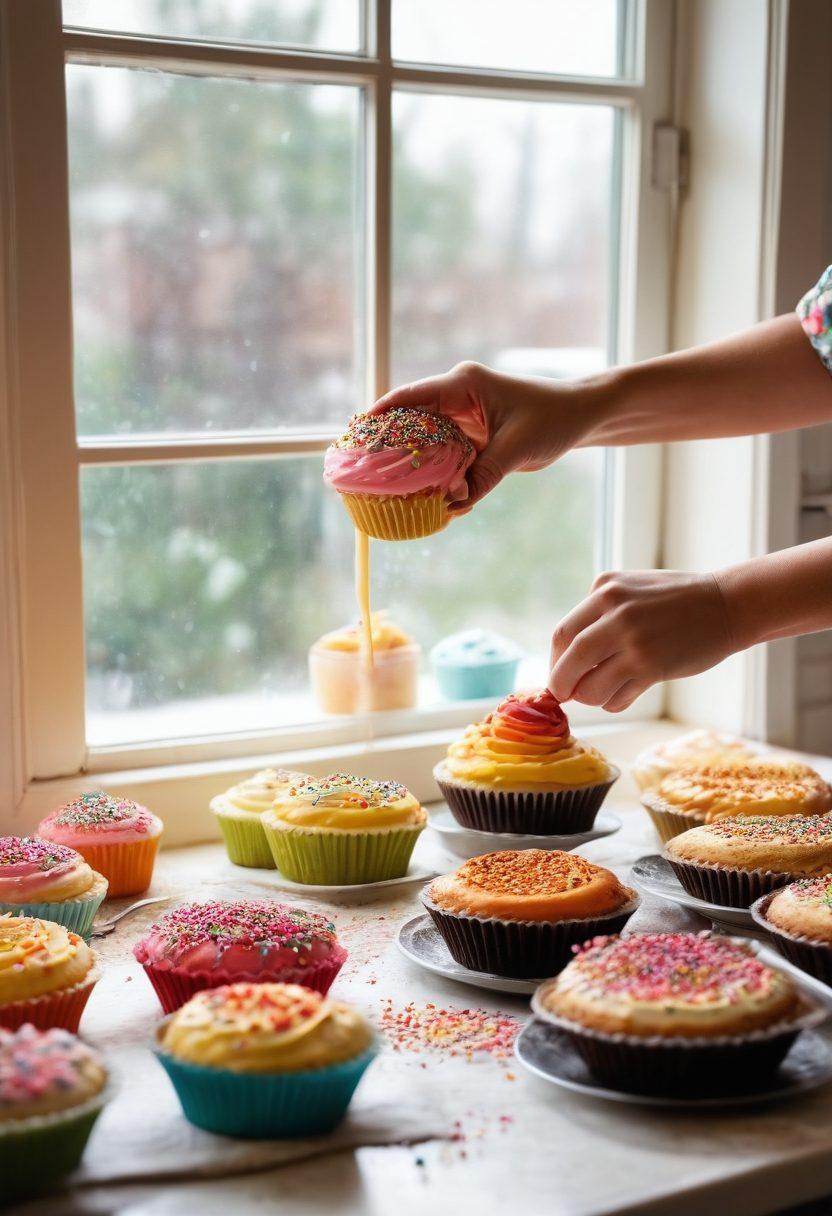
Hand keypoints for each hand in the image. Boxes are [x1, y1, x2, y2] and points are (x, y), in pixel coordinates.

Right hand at [370, 361, 603, 510]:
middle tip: (366, 470)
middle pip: (411, 420)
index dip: (382, 414)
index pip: (412, 397)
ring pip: (426, 440)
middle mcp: (458, 397)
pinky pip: (445, 455)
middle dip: (391, 444)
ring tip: (389, 487)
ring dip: (414, 463)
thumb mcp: (516, 448)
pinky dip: (438, 474)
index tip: (357, 433)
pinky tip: (430, 497)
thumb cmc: (552, 419)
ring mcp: (463, 417)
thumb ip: (483, 475)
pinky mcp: (471, 436)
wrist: (579, 416)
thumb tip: (453, 504)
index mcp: (464, 385)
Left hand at [548, 570, 734, 711]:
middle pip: (568, 661)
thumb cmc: (677, 600)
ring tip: (601, 693)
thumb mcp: (632, 588)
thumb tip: (564, 656)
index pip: (562, 634)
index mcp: (605, 590)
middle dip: (561, 685)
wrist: (726, 605)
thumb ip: (599, 611)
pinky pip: (616, 698)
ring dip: (590, 698)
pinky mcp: (651, 666)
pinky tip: (623, 695)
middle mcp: (615, 613)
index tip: (560, 673)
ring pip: (590, 687)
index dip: (555, 661)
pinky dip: (613, 703)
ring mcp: (633, 641)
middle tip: (564, 695)